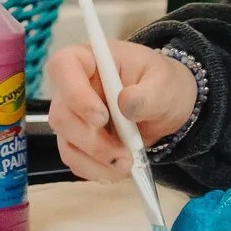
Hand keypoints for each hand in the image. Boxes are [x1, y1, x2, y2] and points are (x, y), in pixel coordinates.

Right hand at [44, 40, 195, 182]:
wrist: (168, 108)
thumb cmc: (163, 85)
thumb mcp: (165, 85)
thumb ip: (147, 95)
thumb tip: (125, 103)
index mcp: (91, 60)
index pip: (63, 66)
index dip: (75, 94)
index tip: (101, 118)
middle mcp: (74, 87)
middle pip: (62, 115)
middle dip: (92, 141)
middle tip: (125, 153)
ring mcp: (73, 116)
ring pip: (67, 142)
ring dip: (96, 161)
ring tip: (128, 165)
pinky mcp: (78, 140)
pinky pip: (75, 160)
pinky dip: (96, 170)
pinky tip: (119, 168)